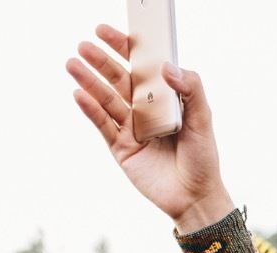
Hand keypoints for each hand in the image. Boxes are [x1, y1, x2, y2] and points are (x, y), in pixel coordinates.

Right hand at [66, 25, 234, 232]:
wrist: (195, 197)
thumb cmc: (203, 159)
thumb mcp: (203, 120)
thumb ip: (191, 89)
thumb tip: (166, 67)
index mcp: (164, 99)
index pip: (141, 67)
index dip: (124, 48)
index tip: (106, 31)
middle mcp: (145, 110)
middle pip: (119, 80)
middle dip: (102, 61)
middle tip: (84, 45)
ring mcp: (131, 128)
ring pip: (106, 99)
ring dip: (90, 82)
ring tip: (73, 64)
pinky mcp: (121, 148)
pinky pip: (103, 125)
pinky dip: (91, 109)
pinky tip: (79, 94)